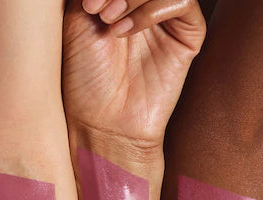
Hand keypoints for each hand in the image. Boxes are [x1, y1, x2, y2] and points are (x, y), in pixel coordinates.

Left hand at [63, 0, 205, 145]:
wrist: (102, 124)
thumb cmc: (84, 80)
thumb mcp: (75, 21)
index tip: (87, 3)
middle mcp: (145, 3)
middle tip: (97, 9)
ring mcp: (167, 18)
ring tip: (109, 22)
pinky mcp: (187, 36)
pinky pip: (182, 0)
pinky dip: (152, 8)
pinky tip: (126, 31)